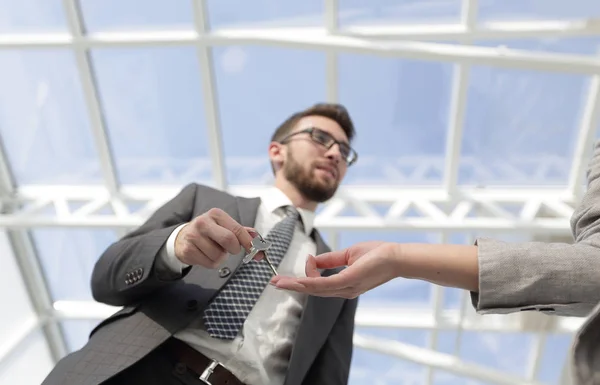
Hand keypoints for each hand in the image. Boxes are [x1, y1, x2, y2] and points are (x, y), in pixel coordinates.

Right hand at [174, 208, 260, 267]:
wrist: (182, 237)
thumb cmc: (209, 232)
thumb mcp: (224, 226)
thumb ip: (241, 232)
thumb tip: (257, 239)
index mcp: (216, 214)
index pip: (237, 229)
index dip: (249, 243)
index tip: (258, 253)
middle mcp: (203, 222)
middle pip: (228, 240)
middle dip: (234, 249)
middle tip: (231, 250)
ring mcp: (193, 236)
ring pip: (219, 255)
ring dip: (221, 258)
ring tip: (214, 250)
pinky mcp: (187, 250)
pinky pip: (209, 264)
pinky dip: (212, 263)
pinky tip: (206, 255)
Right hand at [270, 241, 398, 297]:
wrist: (397, 257)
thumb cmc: (377, 254)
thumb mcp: (348, 255)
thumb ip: (329, 260)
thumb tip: (312, 260)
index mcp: (342, 285)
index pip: (317, 283)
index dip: (307, 273)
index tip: (309, 259)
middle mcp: (343, 290)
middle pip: (312, 290)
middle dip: (291, 286)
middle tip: (273, 283)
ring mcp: (345, 288)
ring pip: (315, 288)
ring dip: (295, 285)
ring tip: (278, 282)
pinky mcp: (348, 281)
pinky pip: (324, 284)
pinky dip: (309, 282)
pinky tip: (297, 281)